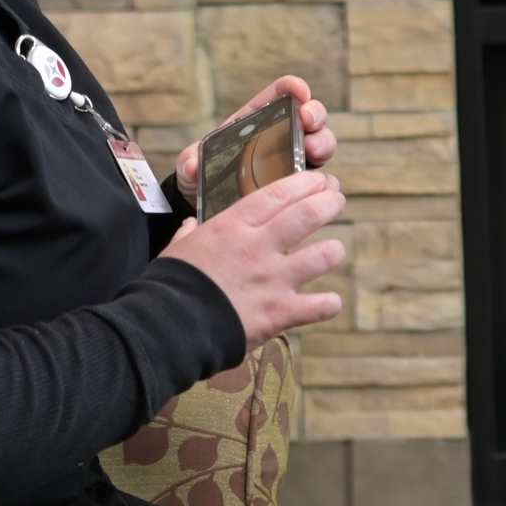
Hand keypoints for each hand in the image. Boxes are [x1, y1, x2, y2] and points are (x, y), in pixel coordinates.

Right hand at [164, 166, 346, 346]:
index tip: (318, 179)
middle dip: (329, 202)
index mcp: (232, 227)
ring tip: (334, 249)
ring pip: (324, 255)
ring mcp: (273, 279)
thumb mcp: (175, 249)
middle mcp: (258, 247)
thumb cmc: (169, 285)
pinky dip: (329, 303)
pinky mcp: (281, 312)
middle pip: (308, 214)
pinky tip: (328, 301)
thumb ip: (189, 234)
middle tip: (337, 199)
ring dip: (333, 250)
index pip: (277, 194)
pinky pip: (321, 305)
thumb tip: (190, 225)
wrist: (169, 327)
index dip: (304, 183)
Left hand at [171, 76, 337, 203]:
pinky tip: (322, 184)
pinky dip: (326, 178)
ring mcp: (295, 158)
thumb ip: (189, 162)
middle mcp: (283, 134)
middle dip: (315, 114)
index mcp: (258, 119)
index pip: (281, 93)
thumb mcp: (190, 166)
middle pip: (311, 114)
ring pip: (322, 142)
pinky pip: (322, 177)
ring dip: (323, 143)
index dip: (293, 88)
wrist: (208, 204)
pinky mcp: (302, 184)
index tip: (298, 91)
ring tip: (314, 153)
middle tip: (308, 122)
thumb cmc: (202, 174)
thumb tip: (192, 167)